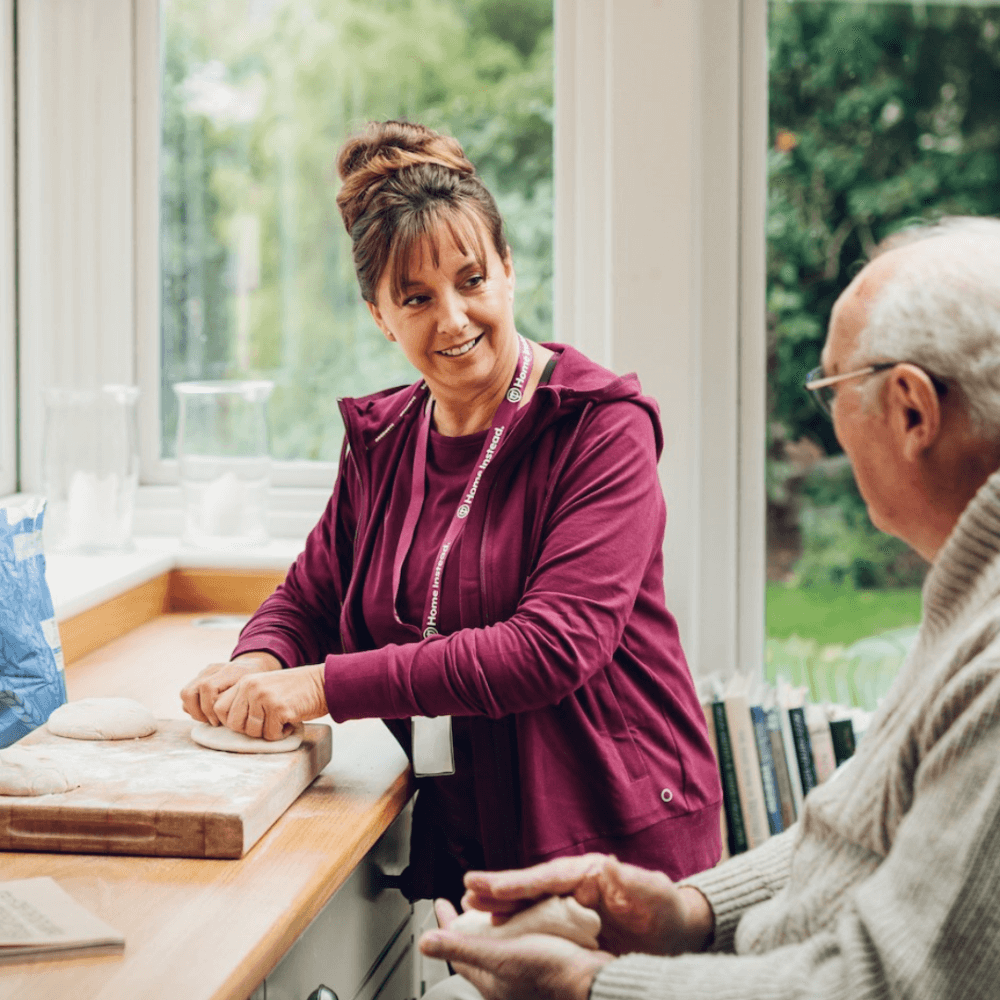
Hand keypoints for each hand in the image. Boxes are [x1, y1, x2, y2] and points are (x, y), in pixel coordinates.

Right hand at [180, 653, 282, 725]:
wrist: (254, 667)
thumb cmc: (257, 682)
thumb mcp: (255, 690)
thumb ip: (241, 701)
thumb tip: (232, 721)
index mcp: (228, 671)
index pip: (207, 687)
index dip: (208, 707)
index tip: (217, 721)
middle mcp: (213, 669)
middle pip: (189, 691)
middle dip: (197, 712)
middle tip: (212, 722)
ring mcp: (204, 672)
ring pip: (185, 693)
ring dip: (194, 710)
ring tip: (209, 719)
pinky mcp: (200, 677)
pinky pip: (188, 694)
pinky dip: (194, 707)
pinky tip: (208, 713)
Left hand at [214, 663, 327, 740]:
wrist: (323, 683)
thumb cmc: (295, 689)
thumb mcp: (264, 686)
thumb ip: (246, 699)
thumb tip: (229, 724)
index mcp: (245, 682)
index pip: (219, 709)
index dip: (232, 721)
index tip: (248, 722)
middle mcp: (251, 688)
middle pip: (234, 724)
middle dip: (251, 729)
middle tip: (268, 722)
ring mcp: (264, 697)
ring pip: (252, 732)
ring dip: (268, 731)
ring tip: (280, 719)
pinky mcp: (279, 709)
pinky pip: (271, 735)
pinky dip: (281, 733)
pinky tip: (290, 720)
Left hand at [421, 899, 612, 999]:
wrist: (593, 982)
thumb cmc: (549, 973)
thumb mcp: (499, 955)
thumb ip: (460, 947)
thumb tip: (424, 943)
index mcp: (490, 980)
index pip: (458, 949)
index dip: (447, 925)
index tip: (440, 902)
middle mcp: (505, 981)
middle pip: (479, 948)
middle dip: (469, 924)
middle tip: (463, 902)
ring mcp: (525, 975)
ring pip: (502, 946)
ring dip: (493, 924)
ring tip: (490, 904)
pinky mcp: (545, 966)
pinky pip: (523, 944)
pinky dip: (518, 928)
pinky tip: (526, 916)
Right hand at [462, 854, 713, 956]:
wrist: (677, 932)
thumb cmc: (667, 910)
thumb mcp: (654, 892)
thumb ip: (634, 881)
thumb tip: (613, 866)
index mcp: (589, 873)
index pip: (546, 877)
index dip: (516, 882)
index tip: (487, 885)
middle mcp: (576, 886)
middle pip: (531, 888)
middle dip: (498, 891)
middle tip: (467, 894)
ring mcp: (572, 906)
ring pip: (529, 906)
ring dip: (500, 908)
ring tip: (470, 910)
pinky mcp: (573, 927)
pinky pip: (539, 925)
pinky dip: (516, 927)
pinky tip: (497, 932)